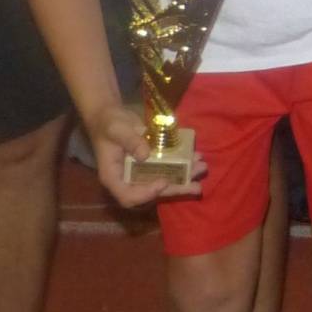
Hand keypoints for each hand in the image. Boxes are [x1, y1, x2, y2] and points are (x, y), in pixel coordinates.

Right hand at [83, 104, 207, 209]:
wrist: (111, 114)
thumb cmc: (109, 123)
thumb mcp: (116, 129)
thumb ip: (130, 141)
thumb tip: (145, 155)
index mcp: (113, 177)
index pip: (128, 197)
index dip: (146, 194)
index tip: (162, 182)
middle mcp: (129, 179)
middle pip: (152, 193)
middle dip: (176, 189)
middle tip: (196, 186)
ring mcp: (142, 173)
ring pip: (165, 182)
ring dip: (185, 178)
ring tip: (202, 168)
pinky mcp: (152, 163)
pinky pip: (169, 168)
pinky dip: (184, 164)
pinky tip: (197, 156)